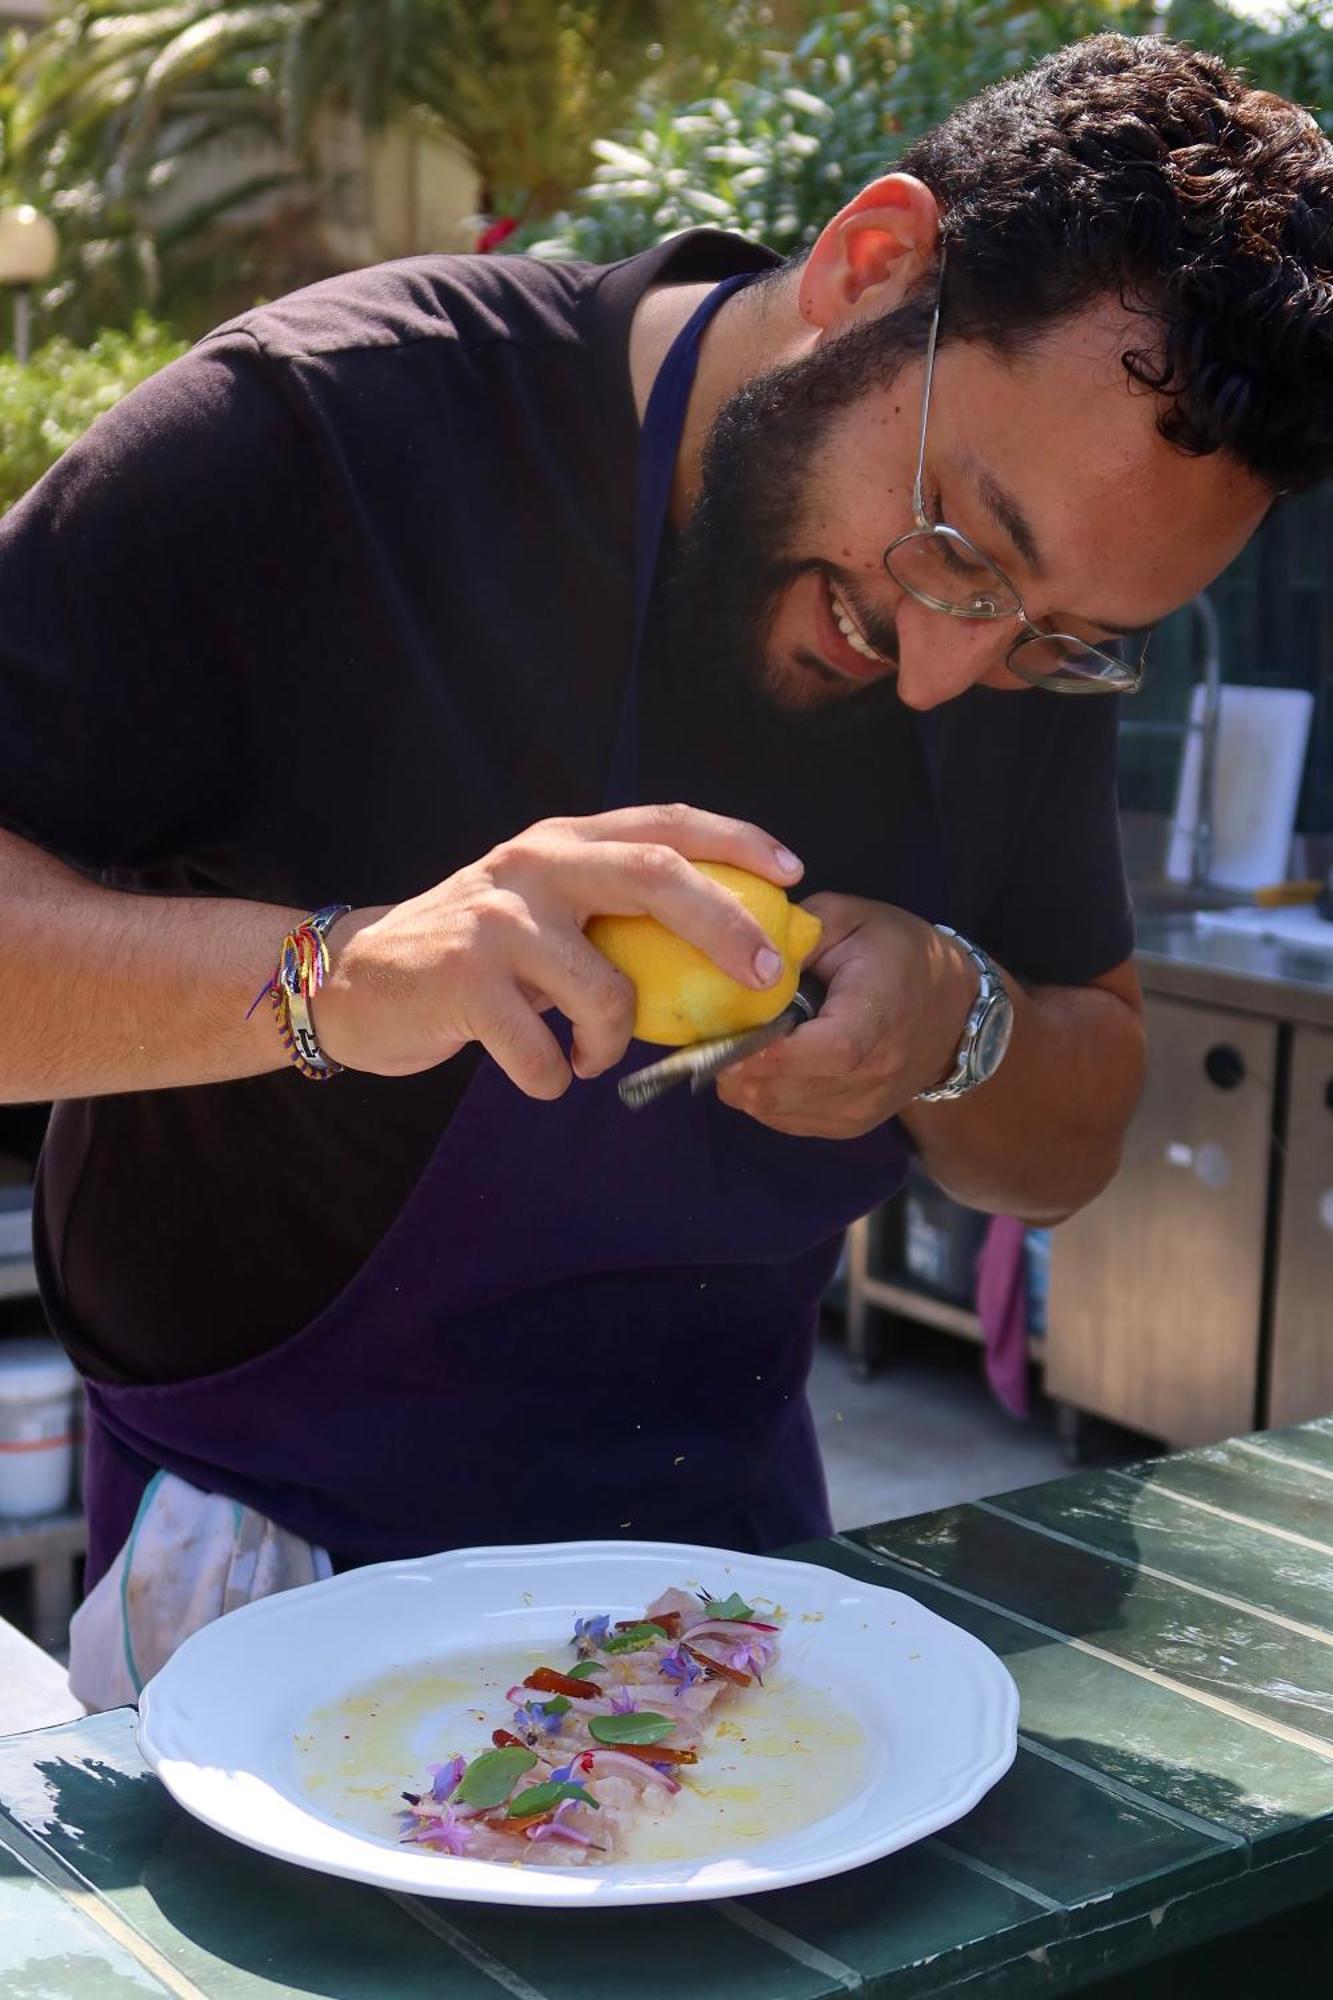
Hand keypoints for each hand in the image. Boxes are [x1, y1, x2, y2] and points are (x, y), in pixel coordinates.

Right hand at [314, 804, 802, 1094]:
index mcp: (563, 841)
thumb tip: (721, 949)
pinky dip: (554, 1078)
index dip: (738, 841)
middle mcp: (534, 864)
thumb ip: (610, 913)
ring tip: (594, 1058)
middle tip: (765, 972)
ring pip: (606, 988)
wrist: (355, 980)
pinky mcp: (462, 981)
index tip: (794, 873)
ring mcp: (497, 920)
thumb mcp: (542, 909)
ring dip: (616, 1041)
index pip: (665, 822)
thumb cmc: (473, 955)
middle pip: (654, 875)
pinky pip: (543, 1051)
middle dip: (724, 926)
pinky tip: (543, 1073)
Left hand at [715, 894, 976, 1138]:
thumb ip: (794, 936)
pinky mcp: (848, 1126)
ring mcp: (860, 1109)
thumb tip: (741, 955)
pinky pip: (783, 1120)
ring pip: (772, 1110)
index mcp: (875, 1018)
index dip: (761, 1048)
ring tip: (737, 1044)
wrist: (951, 1010)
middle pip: (780, 1089)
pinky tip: (763, 1063)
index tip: (723, 1031)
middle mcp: (872, 1075)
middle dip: (732, 1065)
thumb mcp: (849, 917)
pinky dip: (761, 1094)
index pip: (817, 1051)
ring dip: (741, 1081)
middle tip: (712, 1034)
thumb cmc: (897, 954)